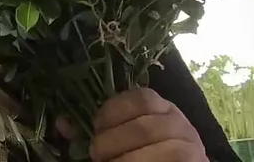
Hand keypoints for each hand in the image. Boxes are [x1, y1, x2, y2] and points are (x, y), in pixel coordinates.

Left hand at [56, 88, 206, 161]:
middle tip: (97, 155)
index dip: (112, 112)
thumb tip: (63, 123)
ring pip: (155, 153)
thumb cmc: (143, 151)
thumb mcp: (124, 135)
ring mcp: (190, 146)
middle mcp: (179, 122)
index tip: (96, 128)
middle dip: (112, 144)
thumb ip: (99, 128)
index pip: (140, 98)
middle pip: (143, 128)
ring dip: (124, 161)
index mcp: (161, 107)